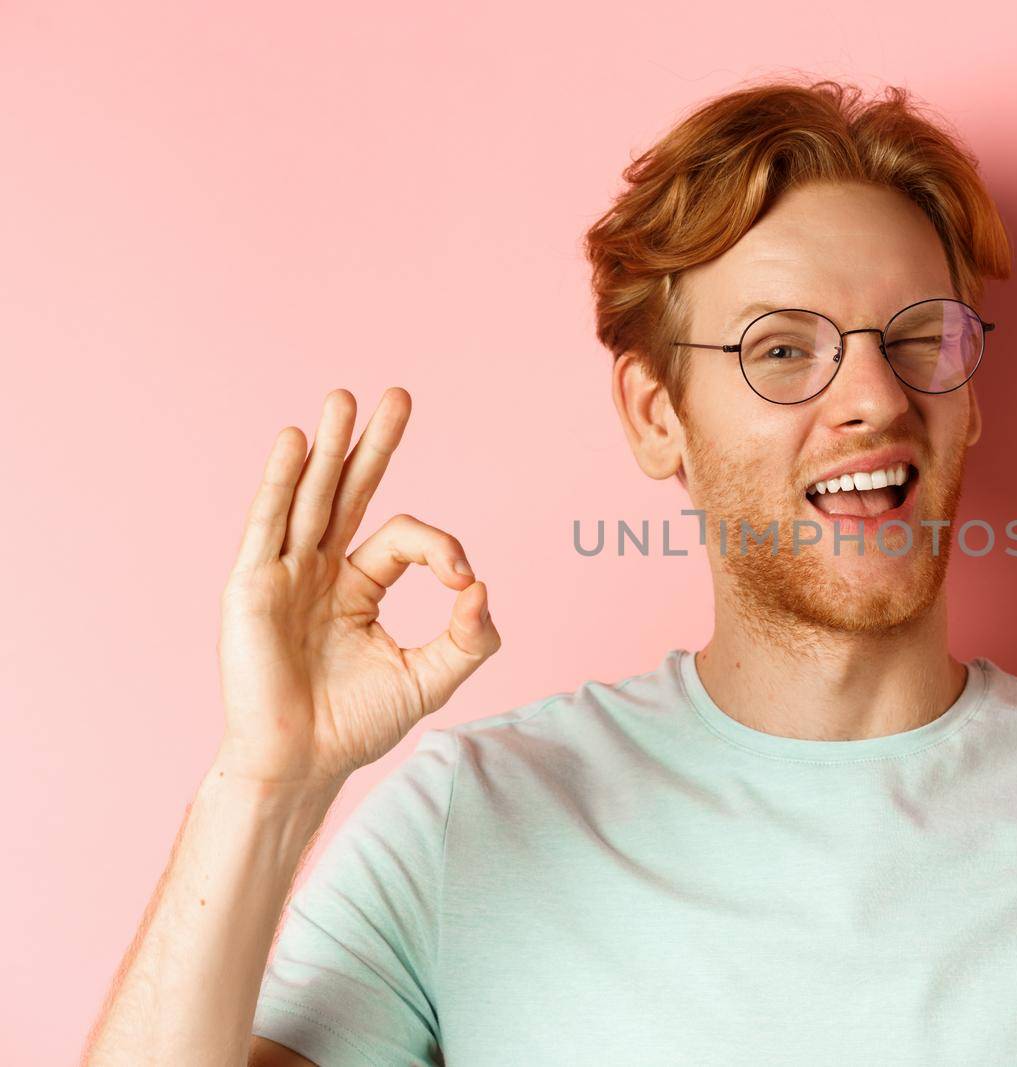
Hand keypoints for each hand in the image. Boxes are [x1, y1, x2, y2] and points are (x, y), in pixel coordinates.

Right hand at [214, 387, 500, 785]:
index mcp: (359, 586)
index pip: (404, 539)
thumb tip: (485, 589)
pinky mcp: (251, 586)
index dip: (441, 549)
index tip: (463, 582)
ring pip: (309, 497)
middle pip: (350, 492)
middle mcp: (319, 571)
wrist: (300, 765)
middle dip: (373, 445)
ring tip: (343, 397)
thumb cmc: (355, 725)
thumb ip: (469, 638)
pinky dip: (280, 482)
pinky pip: (268, 524)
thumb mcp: (430, 679)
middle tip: (399, 395)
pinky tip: (294, 443)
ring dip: (327, 446)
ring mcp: (283, 575)